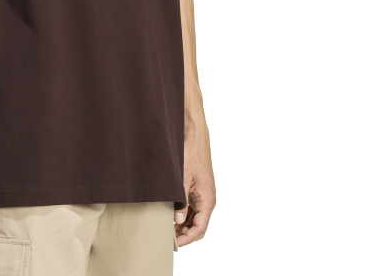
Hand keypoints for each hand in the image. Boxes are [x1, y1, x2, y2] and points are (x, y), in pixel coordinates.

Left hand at [175, 130, 215, 245]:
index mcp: (207, 199)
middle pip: (199, 225)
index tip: (175, 242)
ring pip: (196, 217)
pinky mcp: (198, 189)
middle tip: (169, 238)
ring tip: (169, 228)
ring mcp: (203, 194)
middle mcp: (207, 199)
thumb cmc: (190, 153)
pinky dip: (185, 214)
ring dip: (185, 224)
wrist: (194, 136)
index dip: (188, 237)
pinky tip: (173, 215)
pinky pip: (194, 208)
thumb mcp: (182, 178)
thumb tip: (177, 220)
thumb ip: (181, 201)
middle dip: (185, 233)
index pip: (200, 227)